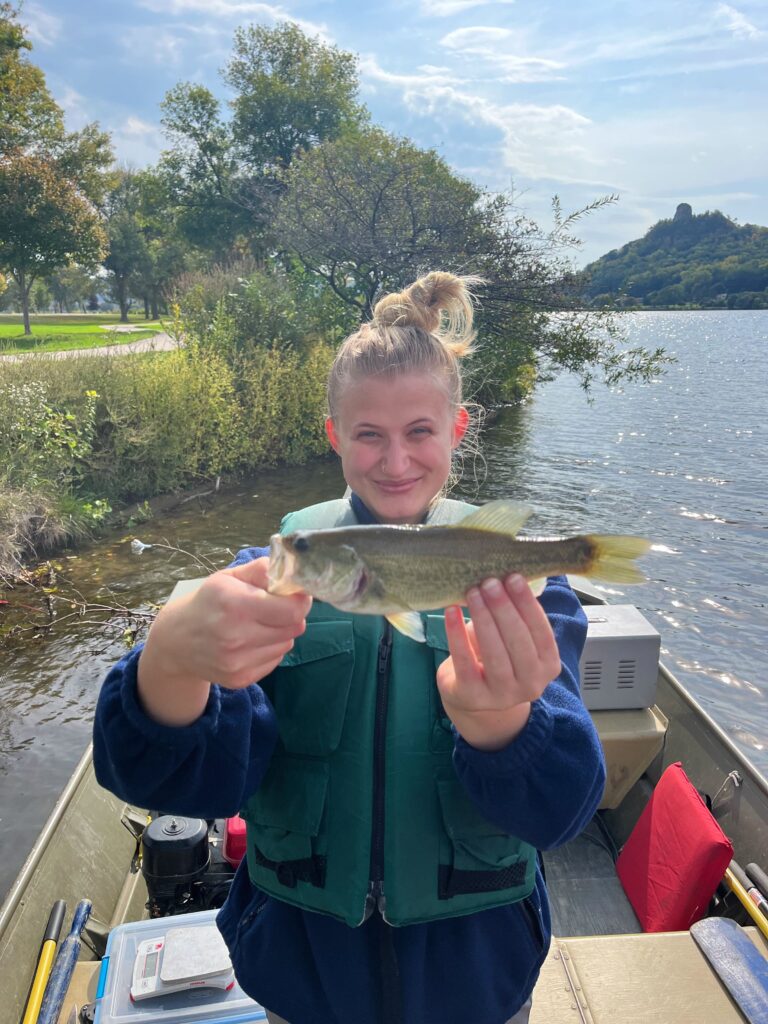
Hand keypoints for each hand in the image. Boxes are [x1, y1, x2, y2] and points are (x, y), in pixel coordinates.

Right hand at [137, 557, 311, 725]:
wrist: (176, 641)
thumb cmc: (209, 602)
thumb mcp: (229, 576)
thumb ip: (262, 570)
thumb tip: (293, 571)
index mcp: (235, 604)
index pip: (292, 610)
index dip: (300, 600)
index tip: (295, 594)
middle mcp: (236, 636)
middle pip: (294, 627)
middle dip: (292, 615)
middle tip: (277, 608)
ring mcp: (237, 662)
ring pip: (287, 644)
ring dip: (281, 633)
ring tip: (258, 625)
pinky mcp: (240, 679)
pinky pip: (275, 660)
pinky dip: (270, 649)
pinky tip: (251, 641)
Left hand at [436, 574, 561, 750]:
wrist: (474, 697)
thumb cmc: (497, 657)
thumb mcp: (515, 639)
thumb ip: (519, 615)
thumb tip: (512, 572)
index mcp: (548, 665)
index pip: (541, 631)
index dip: (527, 603)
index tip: (513, 577)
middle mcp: (531, 684)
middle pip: (518, 641)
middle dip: (503, 608)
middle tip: (490, 582)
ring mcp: (502, 694)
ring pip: (495, 653)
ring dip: (483, 618)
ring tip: (473, 592)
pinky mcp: (473, 696)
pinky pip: (464, 661)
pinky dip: (456, 634)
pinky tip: (451, 612)